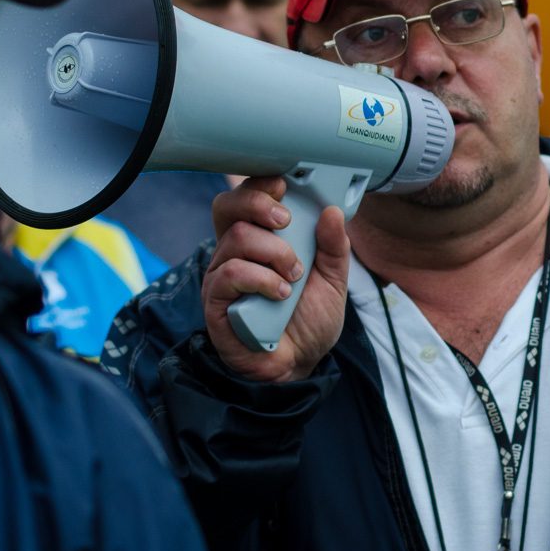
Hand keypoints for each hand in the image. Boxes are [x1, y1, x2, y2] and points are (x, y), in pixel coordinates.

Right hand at [202, 175, 350, 383]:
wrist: (299, 365)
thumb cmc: (309, 321)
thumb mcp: (333, 280)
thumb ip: (334, 247)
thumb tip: (332, 211)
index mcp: (260, 240)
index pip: (246, 198)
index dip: (259, 185)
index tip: (284, 187)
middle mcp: (234, 252)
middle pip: (227, 206)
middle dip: (258, 204)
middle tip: (286, 221)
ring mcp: (221, 275)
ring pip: (237, 238)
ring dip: (274, 253)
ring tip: (293, 276)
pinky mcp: (215, 301)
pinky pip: (230, 273)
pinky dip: (261, 279)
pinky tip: (280, 295)